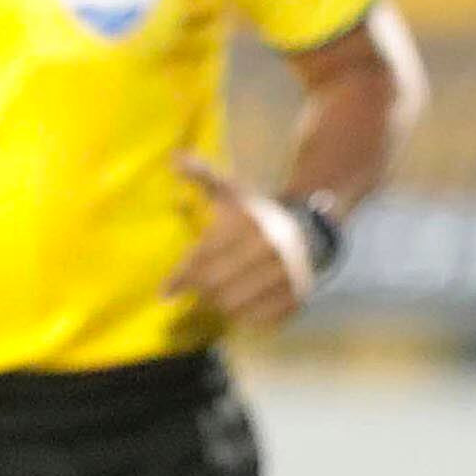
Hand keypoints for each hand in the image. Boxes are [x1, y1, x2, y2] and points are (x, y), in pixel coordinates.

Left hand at [166, 153, 316, 333]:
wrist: (310, 226)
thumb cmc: (257, 212)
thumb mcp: (232, 191)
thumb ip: (202, 176)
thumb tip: (174, 157)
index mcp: (244, 225)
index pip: (202, 258)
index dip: (180, 278)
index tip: (165, 292)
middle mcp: (264, 250)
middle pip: (215, 285)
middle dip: (201, 291)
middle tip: (197, 290)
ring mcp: (283, 275)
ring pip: (235, 305)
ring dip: (220, 305)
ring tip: (217, 298)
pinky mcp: (296, 295)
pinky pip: (262, 318)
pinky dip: (247, 318)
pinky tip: (241, 308)